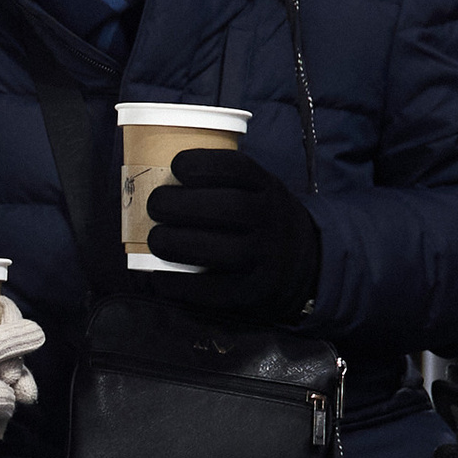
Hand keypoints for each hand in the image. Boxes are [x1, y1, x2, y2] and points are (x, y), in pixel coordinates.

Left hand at [144, 148, 322, 321]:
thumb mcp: (257, 191)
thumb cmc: (259, 222)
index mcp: (269, 189)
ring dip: (176, 243)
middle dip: (181, 204)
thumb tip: (157, 172)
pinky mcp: (254, 293)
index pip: (239, 169)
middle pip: (230, 207)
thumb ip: (223, 182)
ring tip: (155, 239)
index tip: (176, 166)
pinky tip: (160, 276)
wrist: (303, 266)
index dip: (204, 164)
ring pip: (221, 250)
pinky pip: (213, 290)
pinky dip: (180, 284)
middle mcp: (272, 221)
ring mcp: (267, 259)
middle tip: (154, 204)